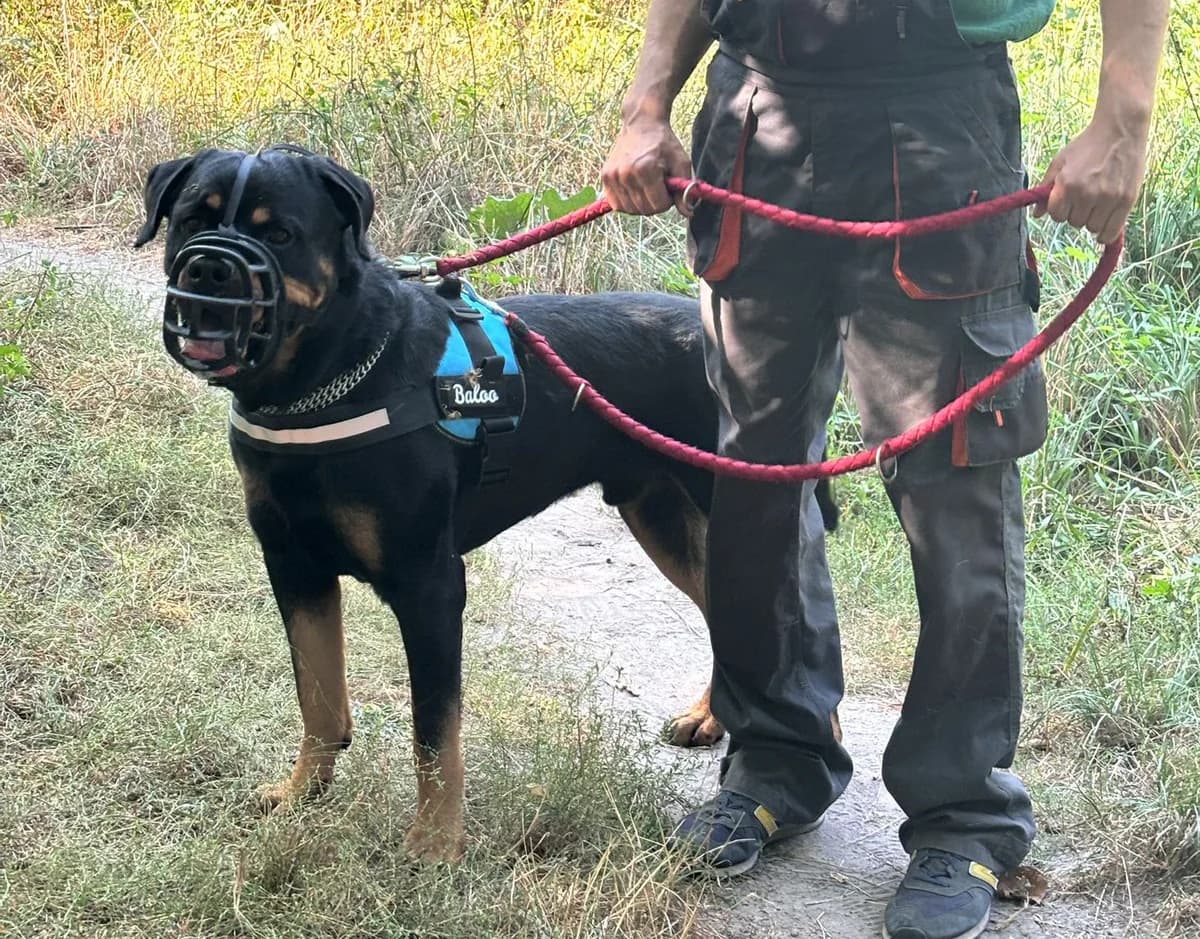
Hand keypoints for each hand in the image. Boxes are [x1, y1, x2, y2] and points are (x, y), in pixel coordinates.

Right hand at [601, 113, 693, 216]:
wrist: (642, 124)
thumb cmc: (664, 143)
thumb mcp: (681, 162)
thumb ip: (685, 189)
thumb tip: (688, 213)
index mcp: (646, 169)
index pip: (659, 205)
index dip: (668, 200)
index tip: (668, 187)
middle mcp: (626, 174)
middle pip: (644, 209)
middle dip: (655, 203)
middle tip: (658, 187)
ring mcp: (613, 176)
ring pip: (630, 210)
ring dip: (641, 204)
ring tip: (646, 187)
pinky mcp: (605, 177)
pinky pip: (616, 204)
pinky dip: (627, 203)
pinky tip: (634, 190)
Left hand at [1033, 113, 1149, 244]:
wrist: (1120, 130)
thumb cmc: (1087, 145)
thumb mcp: (1060, 162)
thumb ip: (1046, 188)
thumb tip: (1036, 215)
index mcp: (1067, 185)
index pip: (1056, 215)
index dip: (1060, 210)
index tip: (1067, 201)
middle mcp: (1087, 194)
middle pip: (1074, 222)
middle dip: (1076, 213)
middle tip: (1086, 198)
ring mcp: (1108, 198)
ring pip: (1092, 228)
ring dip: (1092, 220)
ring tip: (1098, 204)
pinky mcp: (1127, 201)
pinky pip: (1111, 232)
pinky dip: (1106, 234)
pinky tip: (1105, 227)